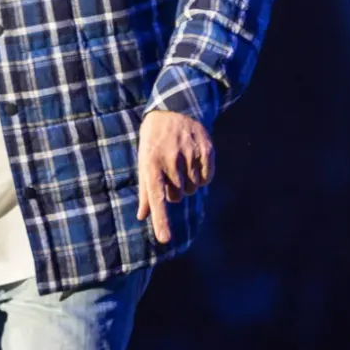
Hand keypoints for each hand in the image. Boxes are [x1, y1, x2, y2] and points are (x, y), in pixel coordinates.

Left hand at [135, 109, 213, 243]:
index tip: (165, 240)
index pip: (156, 197)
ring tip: (180, 163)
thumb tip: (142, 216)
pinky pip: (207, 179)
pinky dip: (202, 176)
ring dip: (188, 182)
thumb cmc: (154, 141)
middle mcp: (170, 160)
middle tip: (169, 170)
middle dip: (174, 189)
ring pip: (192, 189)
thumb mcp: (144, 160)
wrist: (174, 109)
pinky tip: (194, 162)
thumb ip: (145, 190)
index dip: (161, 220)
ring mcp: (190, 154)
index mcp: (151, 163)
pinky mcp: (206, 150)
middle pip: (177, 197)